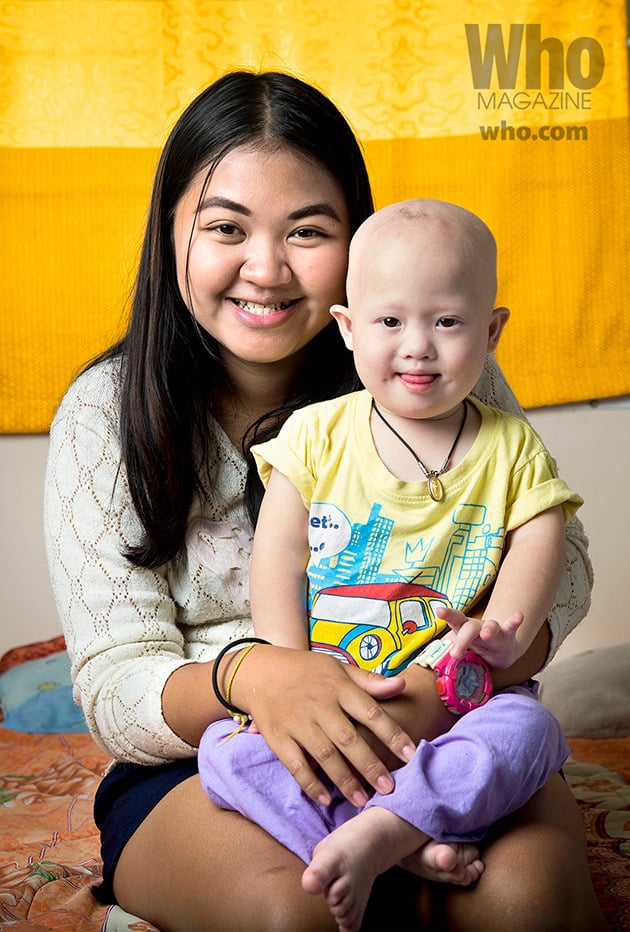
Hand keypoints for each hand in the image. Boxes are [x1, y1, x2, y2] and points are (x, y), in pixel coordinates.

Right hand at [230, 645, 415, 806]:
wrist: (260, 670)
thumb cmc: (306, 670)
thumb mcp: (338, 668)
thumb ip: (369, 681)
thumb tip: (402, 684)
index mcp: (338, 687)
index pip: (371, 712)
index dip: (392, 734)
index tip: (411, 755)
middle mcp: (319, 705)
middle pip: (349, 739)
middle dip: (370, 765)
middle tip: (390, 789)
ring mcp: (297, 722)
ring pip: (325, 755)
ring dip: (345, 780)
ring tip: (363, 801)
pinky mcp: (278, 737)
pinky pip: (296, 765)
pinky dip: (310, 783)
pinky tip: (326, 799)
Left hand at [437, 605, 523, 668]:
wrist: (498, 650)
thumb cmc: (473, 647)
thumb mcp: (460, 650)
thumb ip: (447, 655)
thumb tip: (431, 668)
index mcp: (462, 629)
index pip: (453, 620)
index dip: (447, 614)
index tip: (439, 611)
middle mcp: (477, 627)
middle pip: (469, 628)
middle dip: (462, 640)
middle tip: (455, 654)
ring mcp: (493, 629)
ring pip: (491, 626)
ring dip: (488, 630)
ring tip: (487, 635)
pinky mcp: (508, 635)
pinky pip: (511, 628)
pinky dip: (514, 622)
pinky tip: (519, 616)